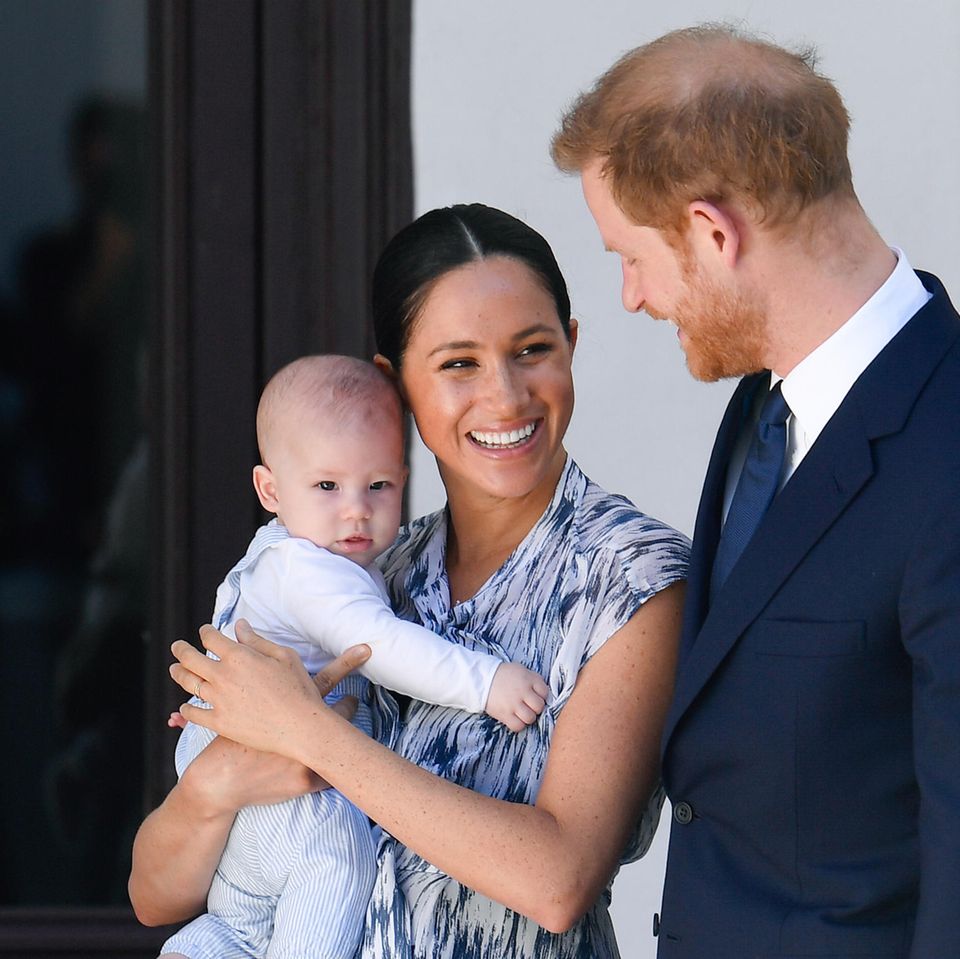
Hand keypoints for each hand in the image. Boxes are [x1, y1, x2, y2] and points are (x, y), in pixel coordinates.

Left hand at [169, 619, 370, 759]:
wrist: (300, 726)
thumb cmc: (298, 688)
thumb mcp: (284, 656)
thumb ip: (257, 641)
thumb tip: (239, 626)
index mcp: (239, 656)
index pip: (211, 638)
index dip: (205, 631)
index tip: (204, 631)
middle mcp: (222, 676)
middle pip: (190, 658)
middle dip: (181, 649)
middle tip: (177, 646)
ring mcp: (218, 701)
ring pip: (188, 683)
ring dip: (178, 673)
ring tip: (175, 669)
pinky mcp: (219, 723)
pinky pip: (194, 714)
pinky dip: (186, 709)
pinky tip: (185, 706)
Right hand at [484, 662, 549, 731]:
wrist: (482, 678)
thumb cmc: (503, 674)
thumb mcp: (521, 670)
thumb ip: (534, 679)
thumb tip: (544, 692)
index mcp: (528, 679)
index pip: (545, 692)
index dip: (542, 695)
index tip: (536, 696)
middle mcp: (522, 692)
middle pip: (539, 707)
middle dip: (536, 707)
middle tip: (529, 705)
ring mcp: (513, 704)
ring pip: (530, 718)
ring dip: (528, 716)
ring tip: (522, 712)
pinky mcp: (504, 715)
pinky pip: (518, 726)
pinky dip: (519, 724)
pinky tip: (515, 718)